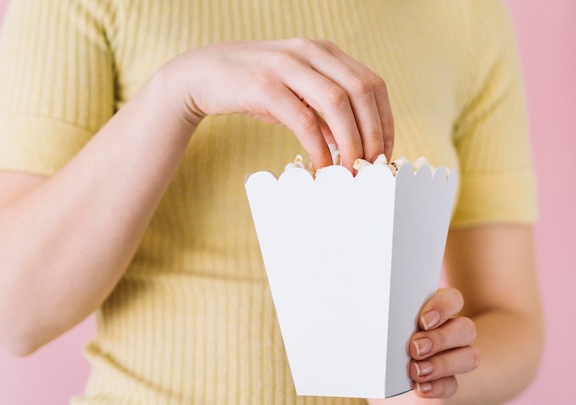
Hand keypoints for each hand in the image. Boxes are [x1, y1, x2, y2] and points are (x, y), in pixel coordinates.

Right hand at [160, 38, 393, 168]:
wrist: (202, 76)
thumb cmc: (252, 87)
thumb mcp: (294, 92)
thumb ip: (323, 110)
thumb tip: (350, 141)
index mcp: (323, 51)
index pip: (371, 83)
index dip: (385, 119)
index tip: (385, 151)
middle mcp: (310, 52)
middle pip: (361, 92)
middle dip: (373, 133)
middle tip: (371, 165)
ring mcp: (287, 66)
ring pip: (337, 103)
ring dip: (351, 141)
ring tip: (350, 169)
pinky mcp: (265, 86)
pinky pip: (304, 120)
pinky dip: (319, 146)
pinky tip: (322, 165)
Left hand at [368, 288, 478, 404]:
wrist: (376, 382)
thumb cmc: (376, 345)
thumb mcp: (375, 330)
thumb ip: (380, 318)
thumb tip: (368, 312)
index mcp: (433, 310)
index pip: (452, 299)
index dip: (443, 307)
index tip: (422, 320)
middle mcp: (449, 332)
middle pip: (465, 328)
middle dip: (440, 339)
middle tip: (414, 348)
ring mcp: (452, 359)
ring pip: (469, 357)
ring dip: (442, 364)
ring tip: (415, 371)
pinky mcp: (446, 384)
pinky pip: (452, 385)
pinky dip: (436, 387)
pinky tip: (418, 388)